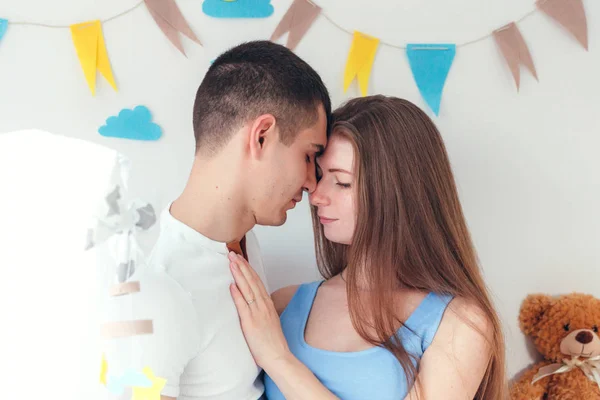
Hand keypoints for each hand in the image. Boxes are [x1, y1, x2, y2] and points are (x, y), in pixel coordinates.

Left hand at [228, 252, 290, 371]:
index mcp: (267, 304)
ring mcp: (257, 313)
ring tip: (231, 262)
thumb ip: (261, 310)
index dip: (248, 269)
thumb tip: (252, 302)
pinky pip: (243, 306)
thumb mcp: (269, 321)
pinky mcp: (251, 323)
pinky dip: (237, 294)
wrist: (278, 357)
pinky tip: (232, 285)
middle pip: (252, 281)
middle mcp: (263, 306)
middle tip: (233, 254)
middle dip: (242, 266)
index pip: (257, 282)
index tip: (241, 258)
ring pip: (248, 289)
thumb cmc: (272, 343)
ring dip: (239, 274)